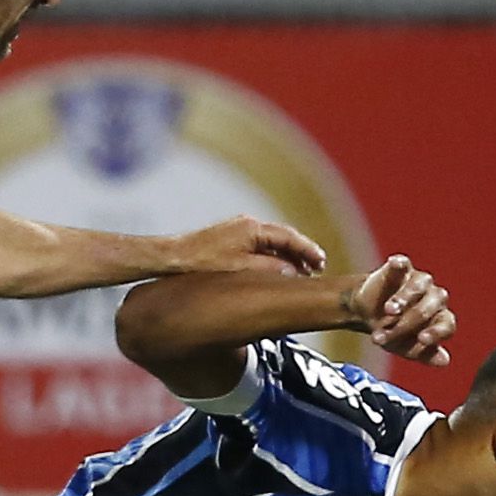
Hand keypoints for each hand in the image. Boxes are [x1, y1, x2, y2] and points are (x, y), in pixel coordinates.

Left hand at [168, 214, 327, 277]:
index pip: (289, 238)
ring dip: (288, 256)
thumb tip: (292, 271)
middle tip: (318, 267)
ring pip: (273, 241)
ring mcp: (239, 230)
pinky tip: (278, 268)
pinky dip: (274, 256)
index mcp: (253, 228)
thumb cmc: (203, 263)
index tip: (321, 262)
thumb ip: (269, 268)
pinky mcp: (232, 238)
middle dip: (302, 252)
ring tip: (302, 271)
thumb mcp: (241, 268)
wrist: (174, 257)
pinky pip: (261, 245)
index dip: (308, 250)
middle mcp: (248, 224)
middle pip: (284, 237)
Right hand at [351, 255, 454, 366]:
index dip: (436, 332)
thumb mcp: (405, 348)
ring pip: (419, 286)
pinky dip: (400, 263)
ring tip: (388, 310)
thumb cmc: (392, 332)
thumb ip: (424, 354)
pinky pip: (403, 264)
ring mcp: (419, 281)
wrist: (368, 313)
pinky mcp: (402, 268)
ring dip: (404, 299)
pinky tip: (394, 264)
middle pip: (428, 308)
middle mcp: (434, 297)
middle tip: (385, 334)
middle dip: (406, 323)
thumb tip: (445, 361)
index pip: (447, 325)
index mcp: (440, 318)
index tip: (422, 340)